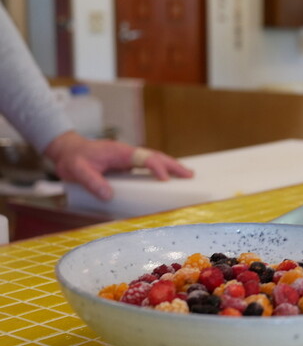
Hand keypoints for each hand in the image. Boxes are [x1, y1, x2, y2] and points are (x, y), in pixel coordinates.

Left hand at [44, 131, 193, 200]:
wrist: (68, 150)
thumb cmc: (73, 159)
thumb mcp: (78, 171)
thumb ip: (93, 182)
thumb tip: (109, 195)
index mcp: (119, 152)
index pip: (144, 158)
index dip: (156, 168)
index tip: (165, 179)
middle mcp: (128, 153)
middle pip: (156, 156)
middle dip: (173, 165)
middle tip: (190, 175)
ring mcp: (129, 158)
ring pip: (155, 160)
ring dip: (171, 167)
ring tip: (187, 175)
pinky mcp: (127, 164)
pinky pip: (149, 166)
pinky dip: (162, 170)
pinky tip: (169, 178)